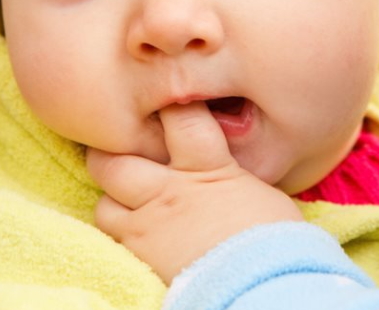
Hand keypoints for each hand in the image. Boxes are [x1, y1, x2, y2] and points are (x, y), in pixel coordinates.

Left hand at [88, 103, 302, 283]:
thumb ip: (232, 172)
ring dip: (111, 199)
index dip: (167, 103)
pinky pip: (111, 239)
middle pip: (117, 159)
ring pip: (104, 202)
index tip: (164, 95)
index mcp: (205, 166)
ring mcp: (149, 225)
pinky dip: (118, 233)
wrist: (261, 281)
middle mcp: (168, 190)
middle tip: (117, 148)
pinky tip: (133, 231)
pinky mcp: (140, 258)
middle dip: (110, 151)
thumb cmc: (274, 235)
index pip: (179, 118)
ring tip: (124, 198)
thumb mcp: (259, 190)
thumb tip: (230, 168)